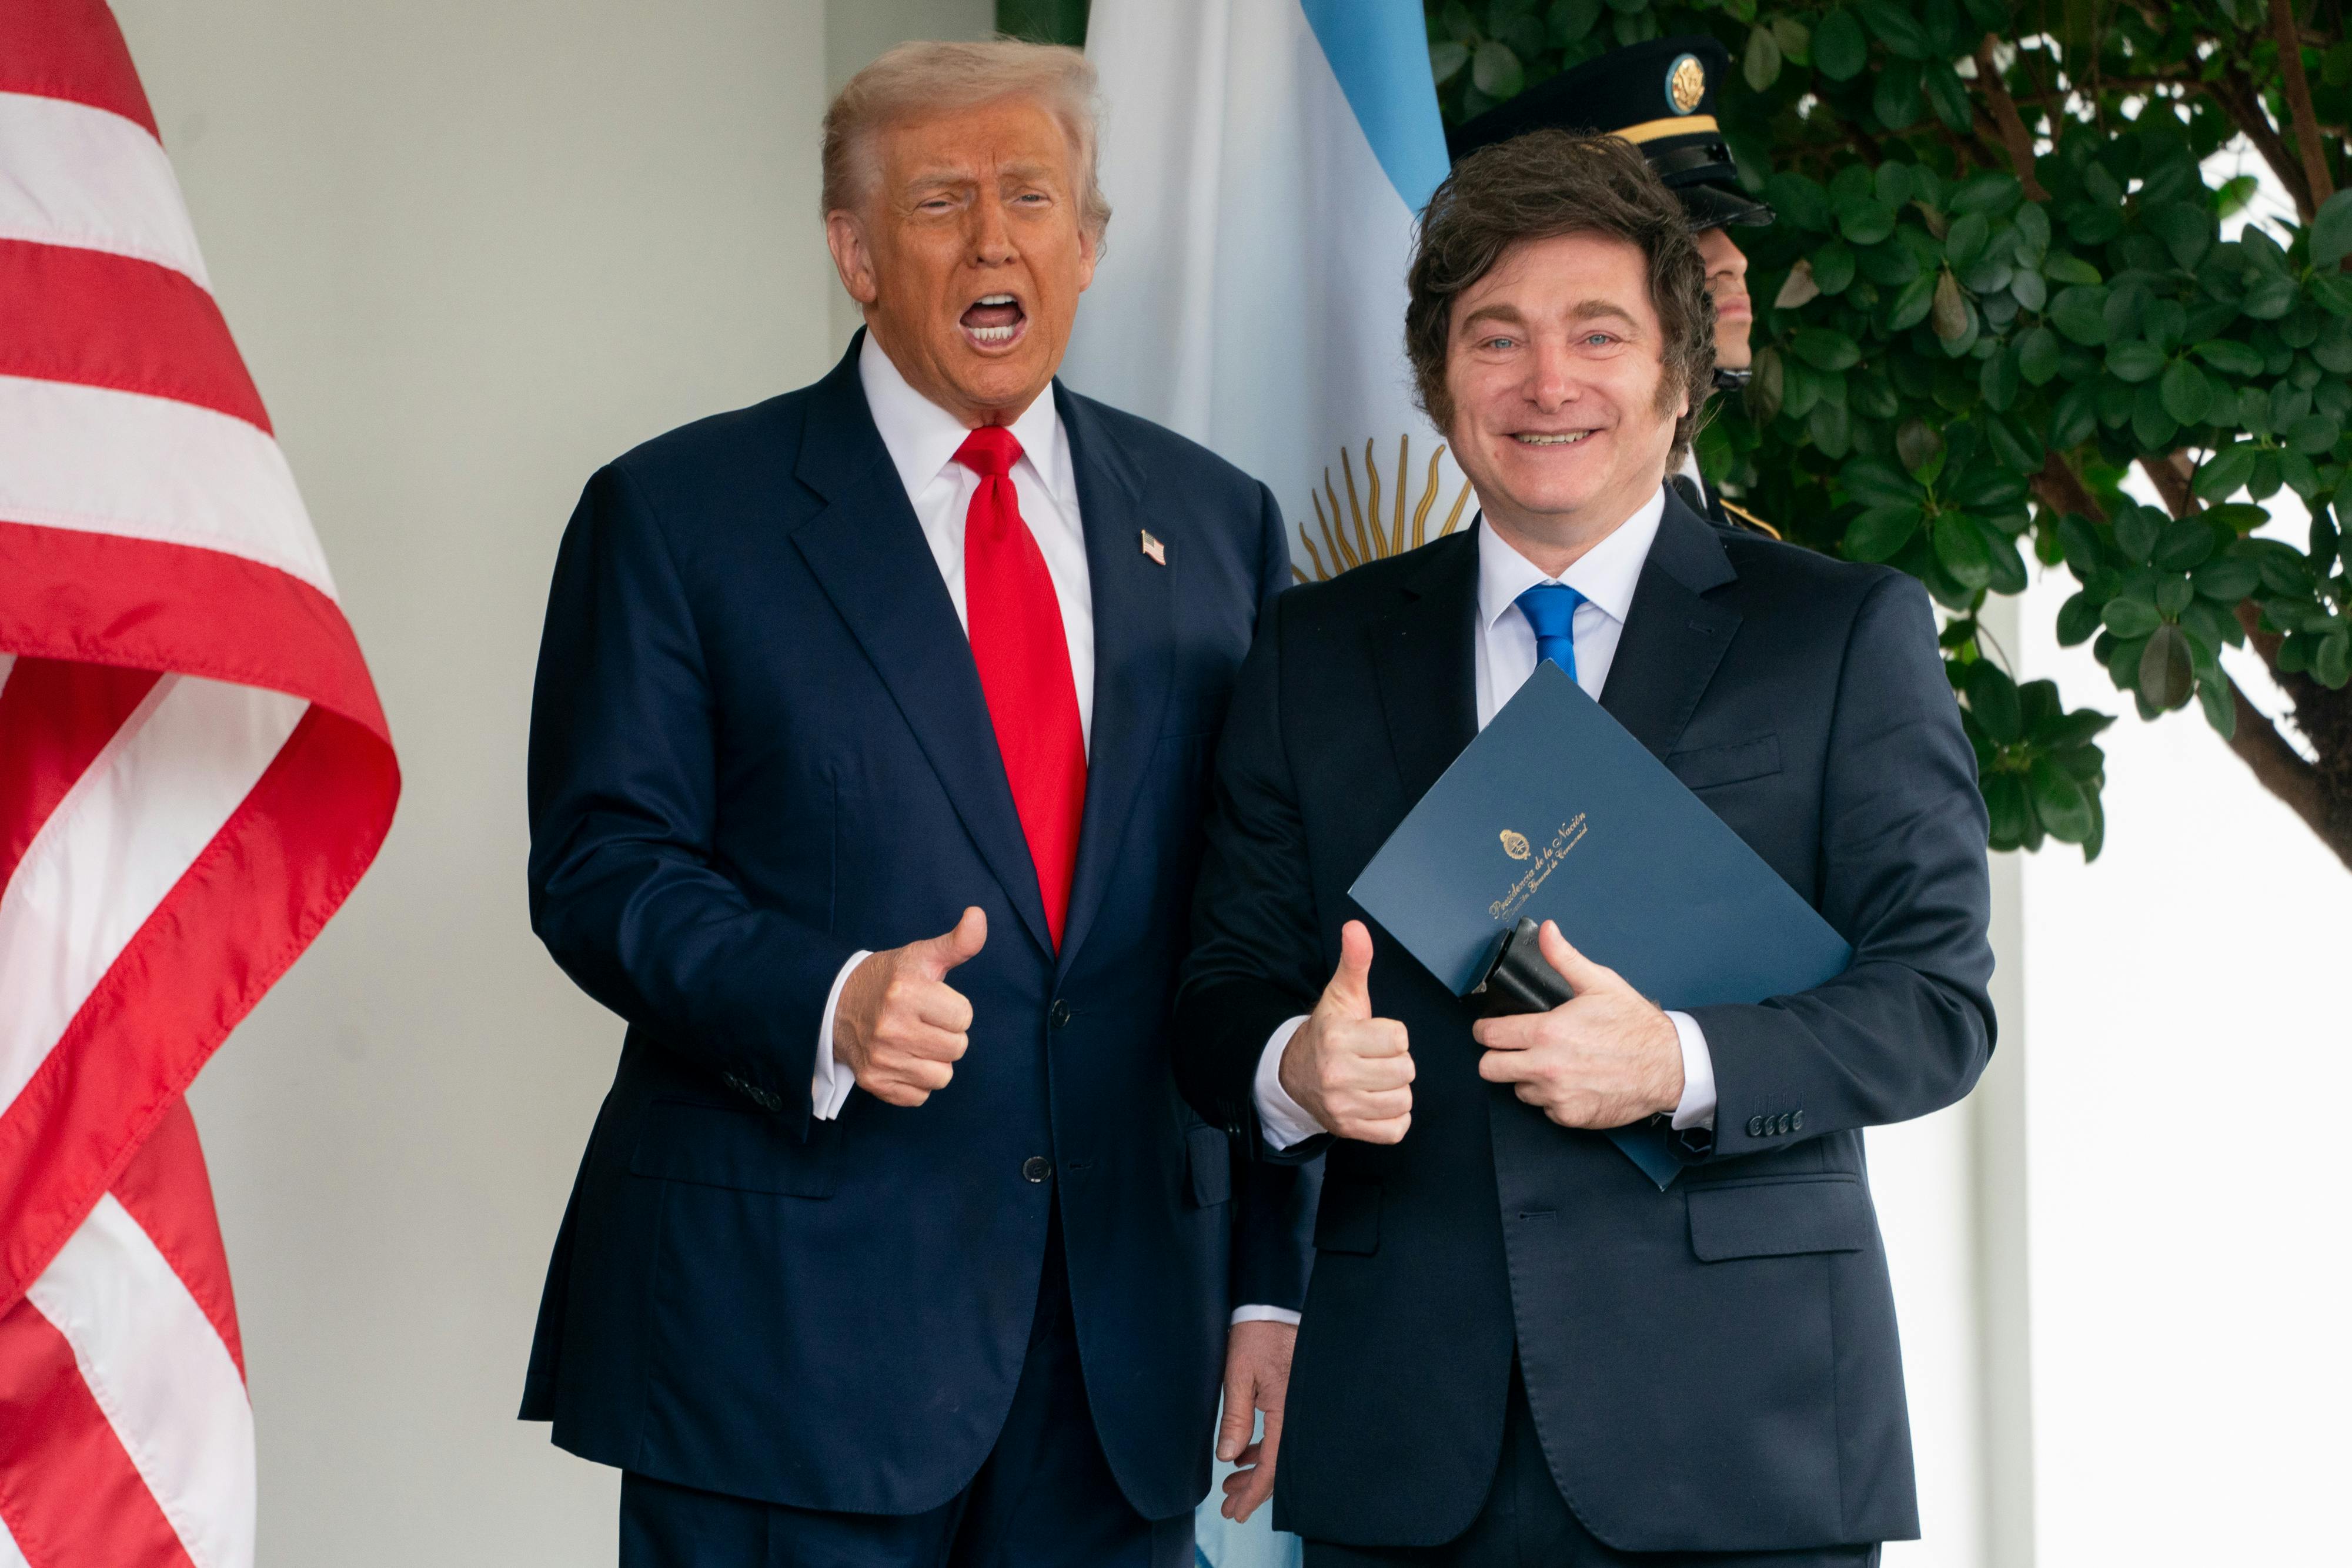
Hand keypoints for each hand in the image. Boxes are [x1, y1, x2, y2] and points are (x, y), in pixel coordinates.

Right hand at [832, 907, 985, 1106]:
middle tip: (923, 1022)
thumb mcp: (921, 956)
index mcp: (906, 993)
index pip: (964, 1018)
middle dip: (946, 1035)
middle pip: (957, 1049)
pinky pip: (920, 1095)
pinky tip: (902, 1059)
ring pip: (942, 1076)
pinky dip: (915, 1081)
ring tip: (914, 1041)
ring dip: (934, 1061)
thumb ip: (957, 942)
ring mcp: (881, 1059)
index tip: (933, 1002)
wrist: (836, 1004)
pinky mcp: (874, 1082)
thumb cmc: (888, 979)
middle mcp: (891, 1028)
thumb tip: (979, 915)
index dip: (954, 1010)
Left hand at [1216, 1318, 1295, 1521]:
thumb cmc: (1257, 1333)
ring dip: (1256, 1471)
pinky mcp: (1296, 1400)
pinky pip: (1283, 1436)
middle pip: (1279, 1466)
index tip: (1236, 1513)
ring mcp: (1300, 1408)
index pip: (1273, 1466)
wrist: (1276, 1303)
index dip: (1254, 1494)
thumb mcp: (1239, 1374)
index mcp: (1288, 1411)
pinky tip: (1243, 1456)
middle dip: (1253, 1490)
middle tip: (1228, 1506)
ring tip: (1230, 1483)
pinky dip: (1263, 1450)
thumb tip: (1227, 1457)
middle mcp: (1300, 1415)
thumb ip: (1236, 1417)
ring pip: (1281, 1453)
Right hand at [1276, 920, 1412, 1143]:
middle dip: (1396, 1062)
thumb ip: (1354, 962)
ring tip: (1375, 1079)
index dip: (1392, 1035)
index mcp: (1338, 1038)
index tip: (1374, 1035)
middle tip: (1374, 1058)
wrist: (1294, 1073)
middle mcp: (1337, 1074)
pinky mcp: (1349, 1130)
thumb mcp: (1341, 995)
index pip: (1399, 1038)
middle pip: (1405, 1070)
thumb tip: (1356, 926)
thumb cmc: (1329, 1031)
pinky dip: (1393, 1118)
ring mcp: (1342, 1107)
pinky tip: (1377, 1101)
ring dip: (1396, 1090)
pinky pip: (1396, 1129)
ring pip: (1403, 1100)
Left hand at [1471, 920, 1682, 1128]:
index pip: (1489, 1036)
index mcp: (1547, 1032)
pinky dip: (1552, 1098)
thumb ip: (1564, 958)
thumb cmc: (1635, 1025)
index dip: (1485, 1030)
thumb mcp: (1599, 983)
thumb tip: (1547, 931)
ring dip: (1527, 1079)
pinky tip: (1571, 1082)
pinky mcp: (1571, 1116)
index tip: (1489, 1030)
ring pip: (1518, 1090)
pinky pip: (1544, 1109)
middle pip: (1489, 1069)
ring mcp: (1557, 1095)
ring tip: (1551, 1065)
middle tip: (1511, 1050)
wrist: (1669, 1065)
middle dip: (1496, 1058)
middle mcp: (1546, 1067)